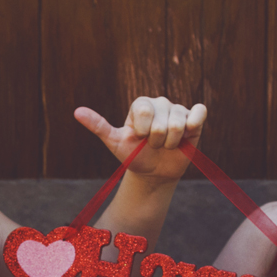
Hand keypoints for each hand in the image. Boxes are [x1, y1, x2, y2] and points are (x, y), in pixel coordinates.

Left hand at [74, 96, 205, 182]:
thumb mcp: (114, 142)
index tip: (139, 139)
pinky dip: (194, 124)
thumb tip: (76, 111)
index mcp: (141, 104)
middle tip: (154, 145)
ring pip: (179, 124)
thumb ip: (98, 125)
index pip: (144, 111)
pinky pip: (200, 112)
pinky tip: (188, 134)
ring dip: (171, 143)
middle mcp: (160, 103)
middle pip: (162, 121)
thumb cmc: (134, 156)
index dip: (142, 131)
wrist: (154, 172)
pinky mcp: (195, 118)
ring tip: (167, 145)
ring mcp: (178, 110)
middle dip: (157, 140)